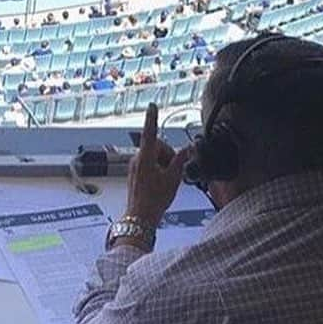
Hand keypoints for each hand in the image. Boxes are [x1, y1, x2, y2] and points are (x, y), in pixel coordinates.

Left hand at [125, 103, 190, 226]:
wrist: (140, 217)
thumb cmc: (154, 200)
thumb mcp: (173, 179)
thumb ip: (180, 160)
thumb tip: (187, 148)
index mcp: (146, 158)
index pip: (150, 133)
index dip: (152, 118)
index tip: (152, 106)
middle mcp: (137, 159)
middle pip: (157, 146)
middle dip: (168, 155)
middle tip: (172, 172)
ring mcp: (134, 166)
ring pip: (154, 156)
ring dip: (163, 164)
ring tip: (166, 181)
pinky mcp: (135, 172)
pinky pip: (149, 164)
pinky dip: (158, 169)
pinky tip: (161, 183)